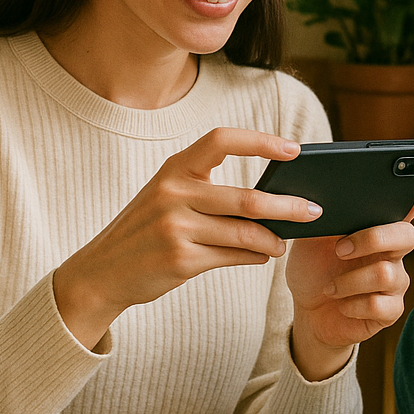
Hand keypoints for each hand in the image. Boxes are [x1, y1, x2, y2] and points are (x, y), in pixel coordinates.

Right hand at [54, 128, 323, 348]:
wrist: (100, 272)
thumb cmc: (146, 230)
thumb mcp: (168, 197)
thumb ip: (209, 190)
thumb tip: (273, 194)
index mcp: (174, 170)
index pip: (222, 140)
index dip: (261, 142)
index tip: (294, 149)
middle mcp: (174, 194)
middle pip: (248, 198)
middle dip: (288, 206)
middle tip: (314, 210)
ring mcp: (176, 228)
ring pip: (245, 232)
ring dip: (273, 240)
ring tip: (283, 243)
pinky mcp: (180, 259)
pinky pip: (232, 256)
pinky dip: (254, 256)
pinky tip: (262, 256)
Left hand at [284, 184, 413, 379]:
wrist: (306, 311)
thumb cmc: (314, 270)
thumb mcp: (312, 241)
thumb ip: (326, 220)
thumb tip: (325, 201)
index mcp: (377, 231)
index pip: (403, 210)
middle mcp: (393, 254)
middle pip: (407, 236)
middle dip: (372, 239)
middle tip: (340, 249)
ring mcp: (394, 284)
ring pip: (385, 274)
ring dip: (350, 280)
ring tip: (331, 287)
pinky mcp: (389, 311)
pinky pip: (379, 305)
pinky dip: (352, 305)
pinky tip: (341, 305)